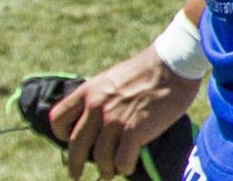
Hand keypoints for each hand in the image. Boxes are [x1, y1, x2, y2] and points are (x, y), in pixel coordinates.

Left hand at [48, 47, 200, 179]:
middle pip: (76, 145)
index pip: (58, 118)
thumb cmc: (149, 69)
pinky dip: (124, 167)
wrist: (174, 64)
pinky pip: (122, 160)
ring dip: (105, 168)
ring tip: (111, 172)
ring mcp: (115, 119)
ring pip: (100, 157)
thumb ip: (103, 96)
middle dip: (75, 165)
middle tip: (77, 174)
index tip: (68, 141)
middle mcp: (96, 106)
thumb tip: (101, 118)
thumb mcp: (114, 78)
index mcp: (89, 91)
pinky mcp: (134, 130)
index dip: (61, 133)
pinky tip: (128, 167)